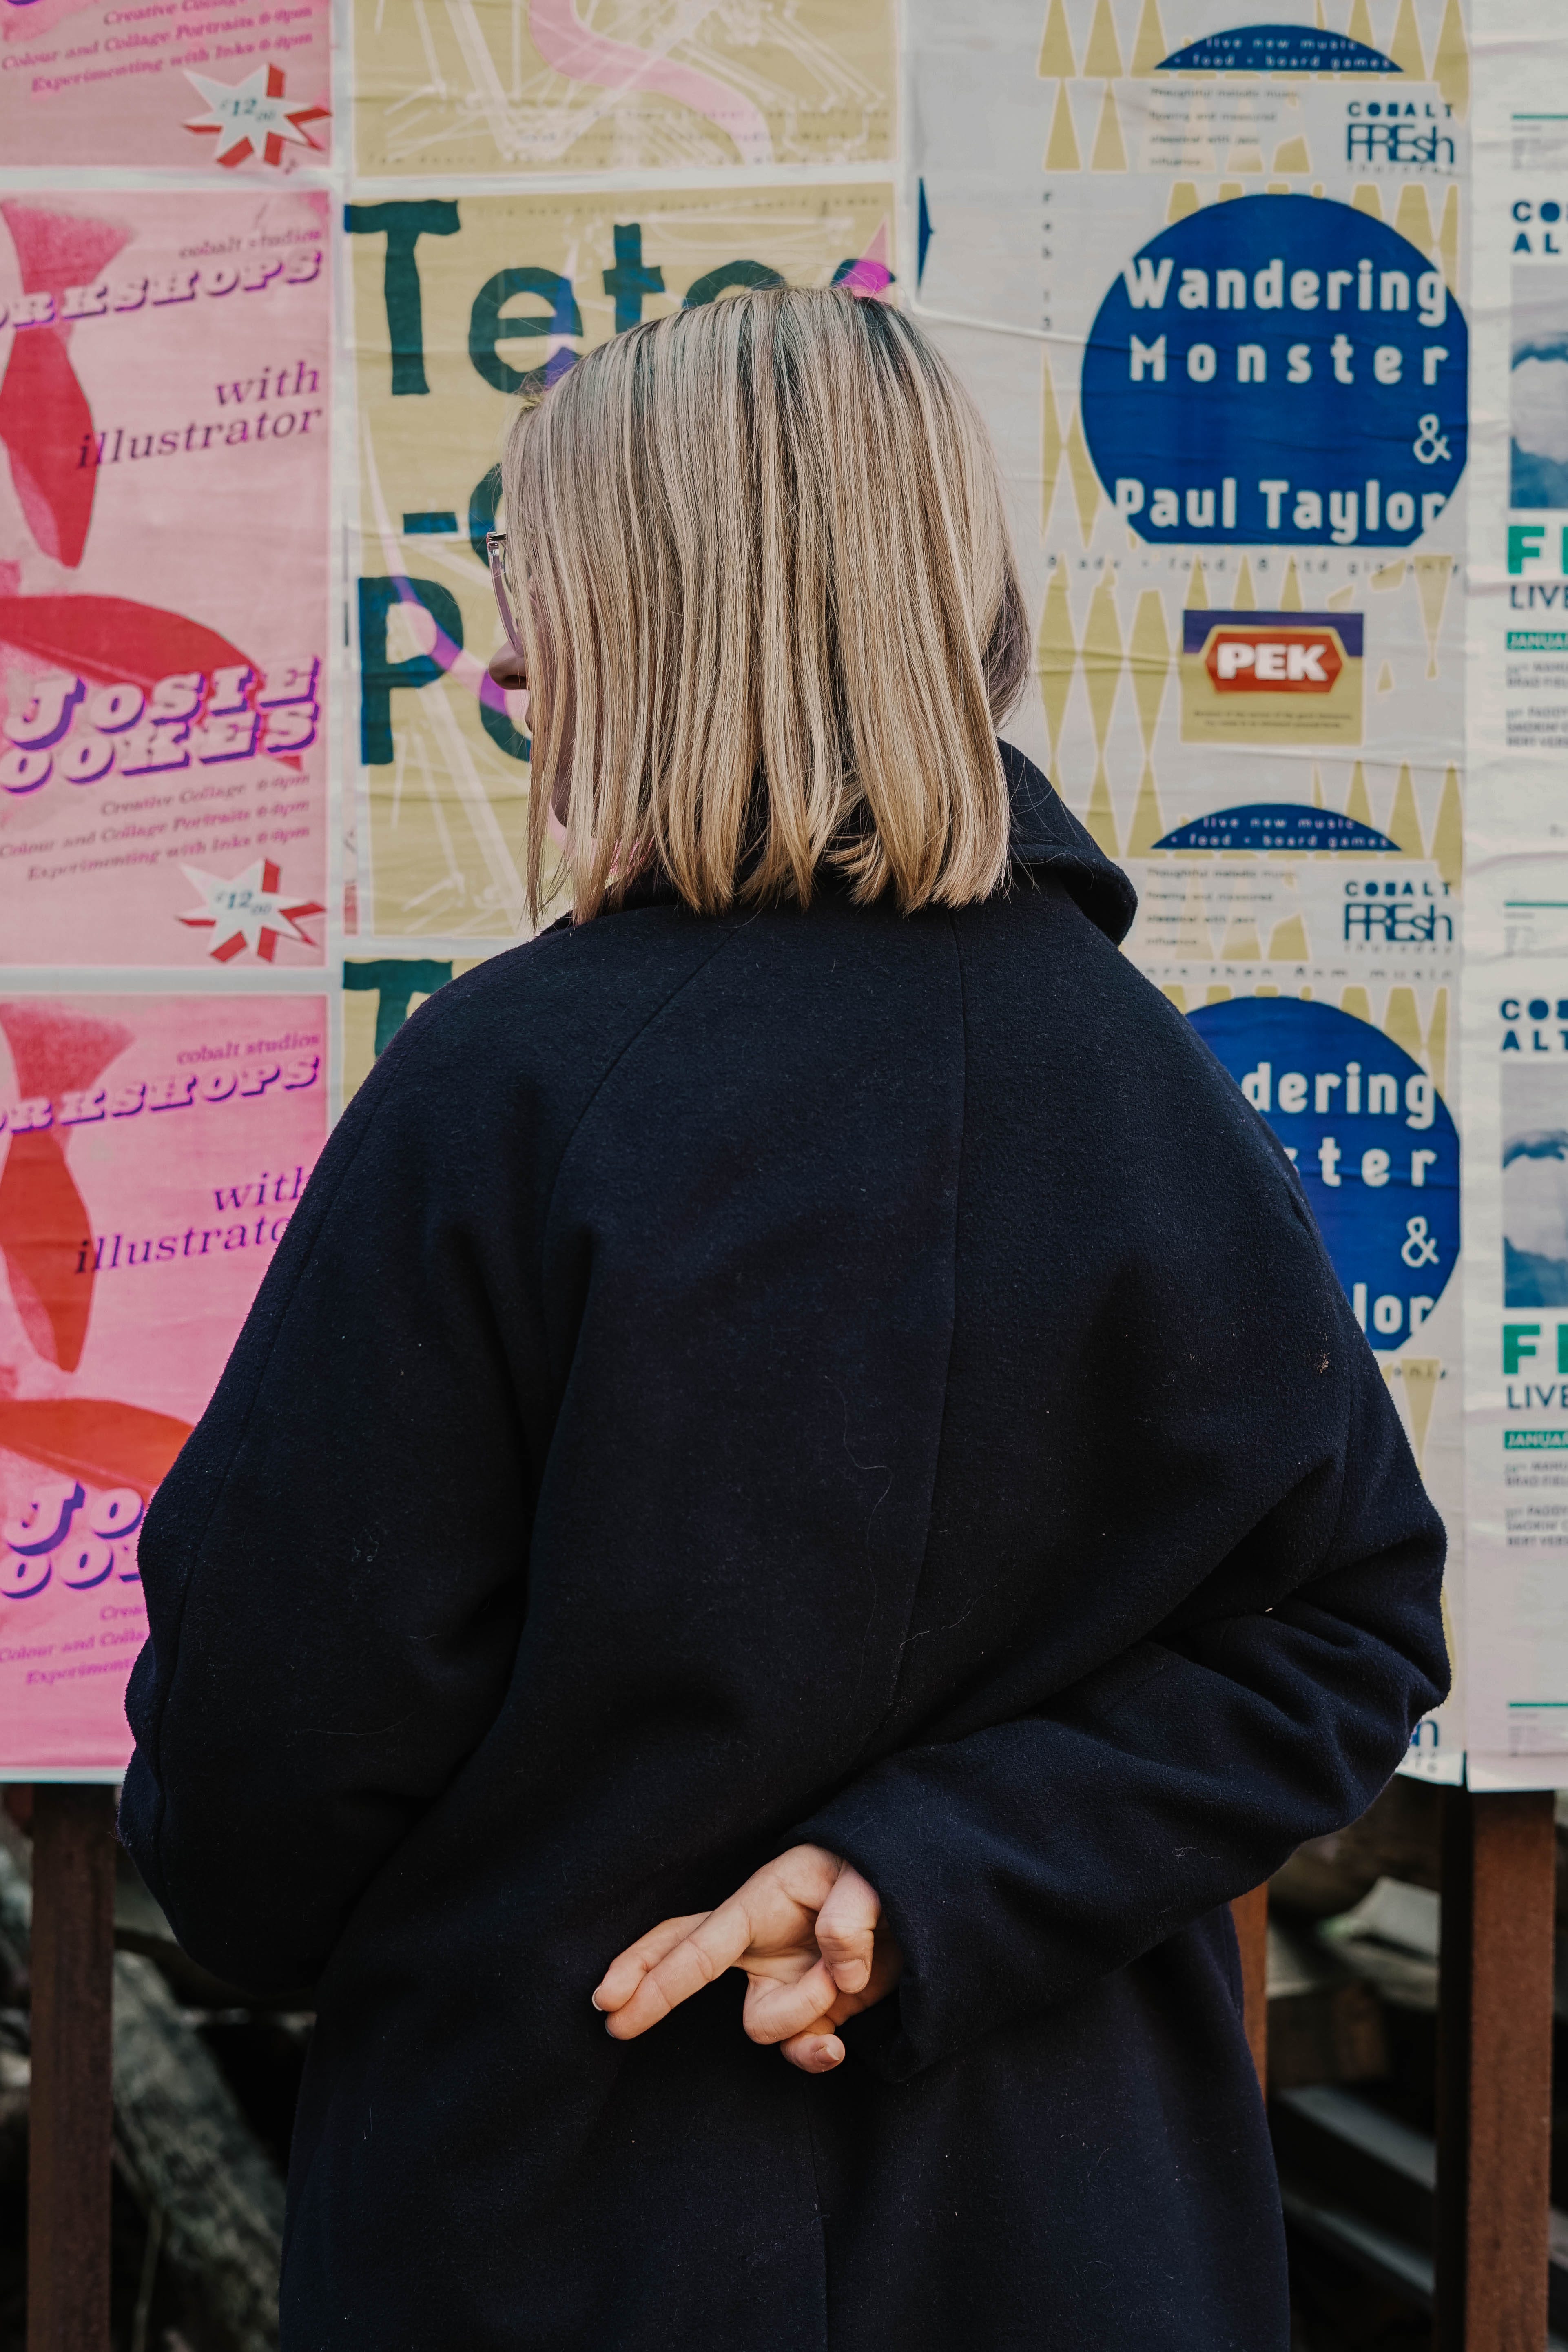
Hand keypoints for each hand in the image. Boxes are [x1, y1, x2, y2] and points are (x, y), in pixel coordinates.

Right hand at [593, 1843, 902, 2073]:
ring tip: (851, 1973)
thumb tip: (838, 1970)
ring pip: (762, 2025)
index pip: (698, 1943)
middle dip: (647, 1988)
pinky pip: (796, 2048)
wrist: (925, 1901)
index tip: (610, 2002)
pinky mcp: (812, 2010)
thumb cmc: (883, 1872)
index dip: (652, 1975)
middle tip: (611, 2018)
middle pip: (684, 1961)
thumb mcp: (872, 1876)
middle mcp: (762, 1942)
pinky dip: (815, 2053)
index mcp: (763, 1901)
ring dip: (808, 2011)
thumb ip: (852, 1914)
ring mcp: (783, 1979)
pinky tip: (838, 2046)